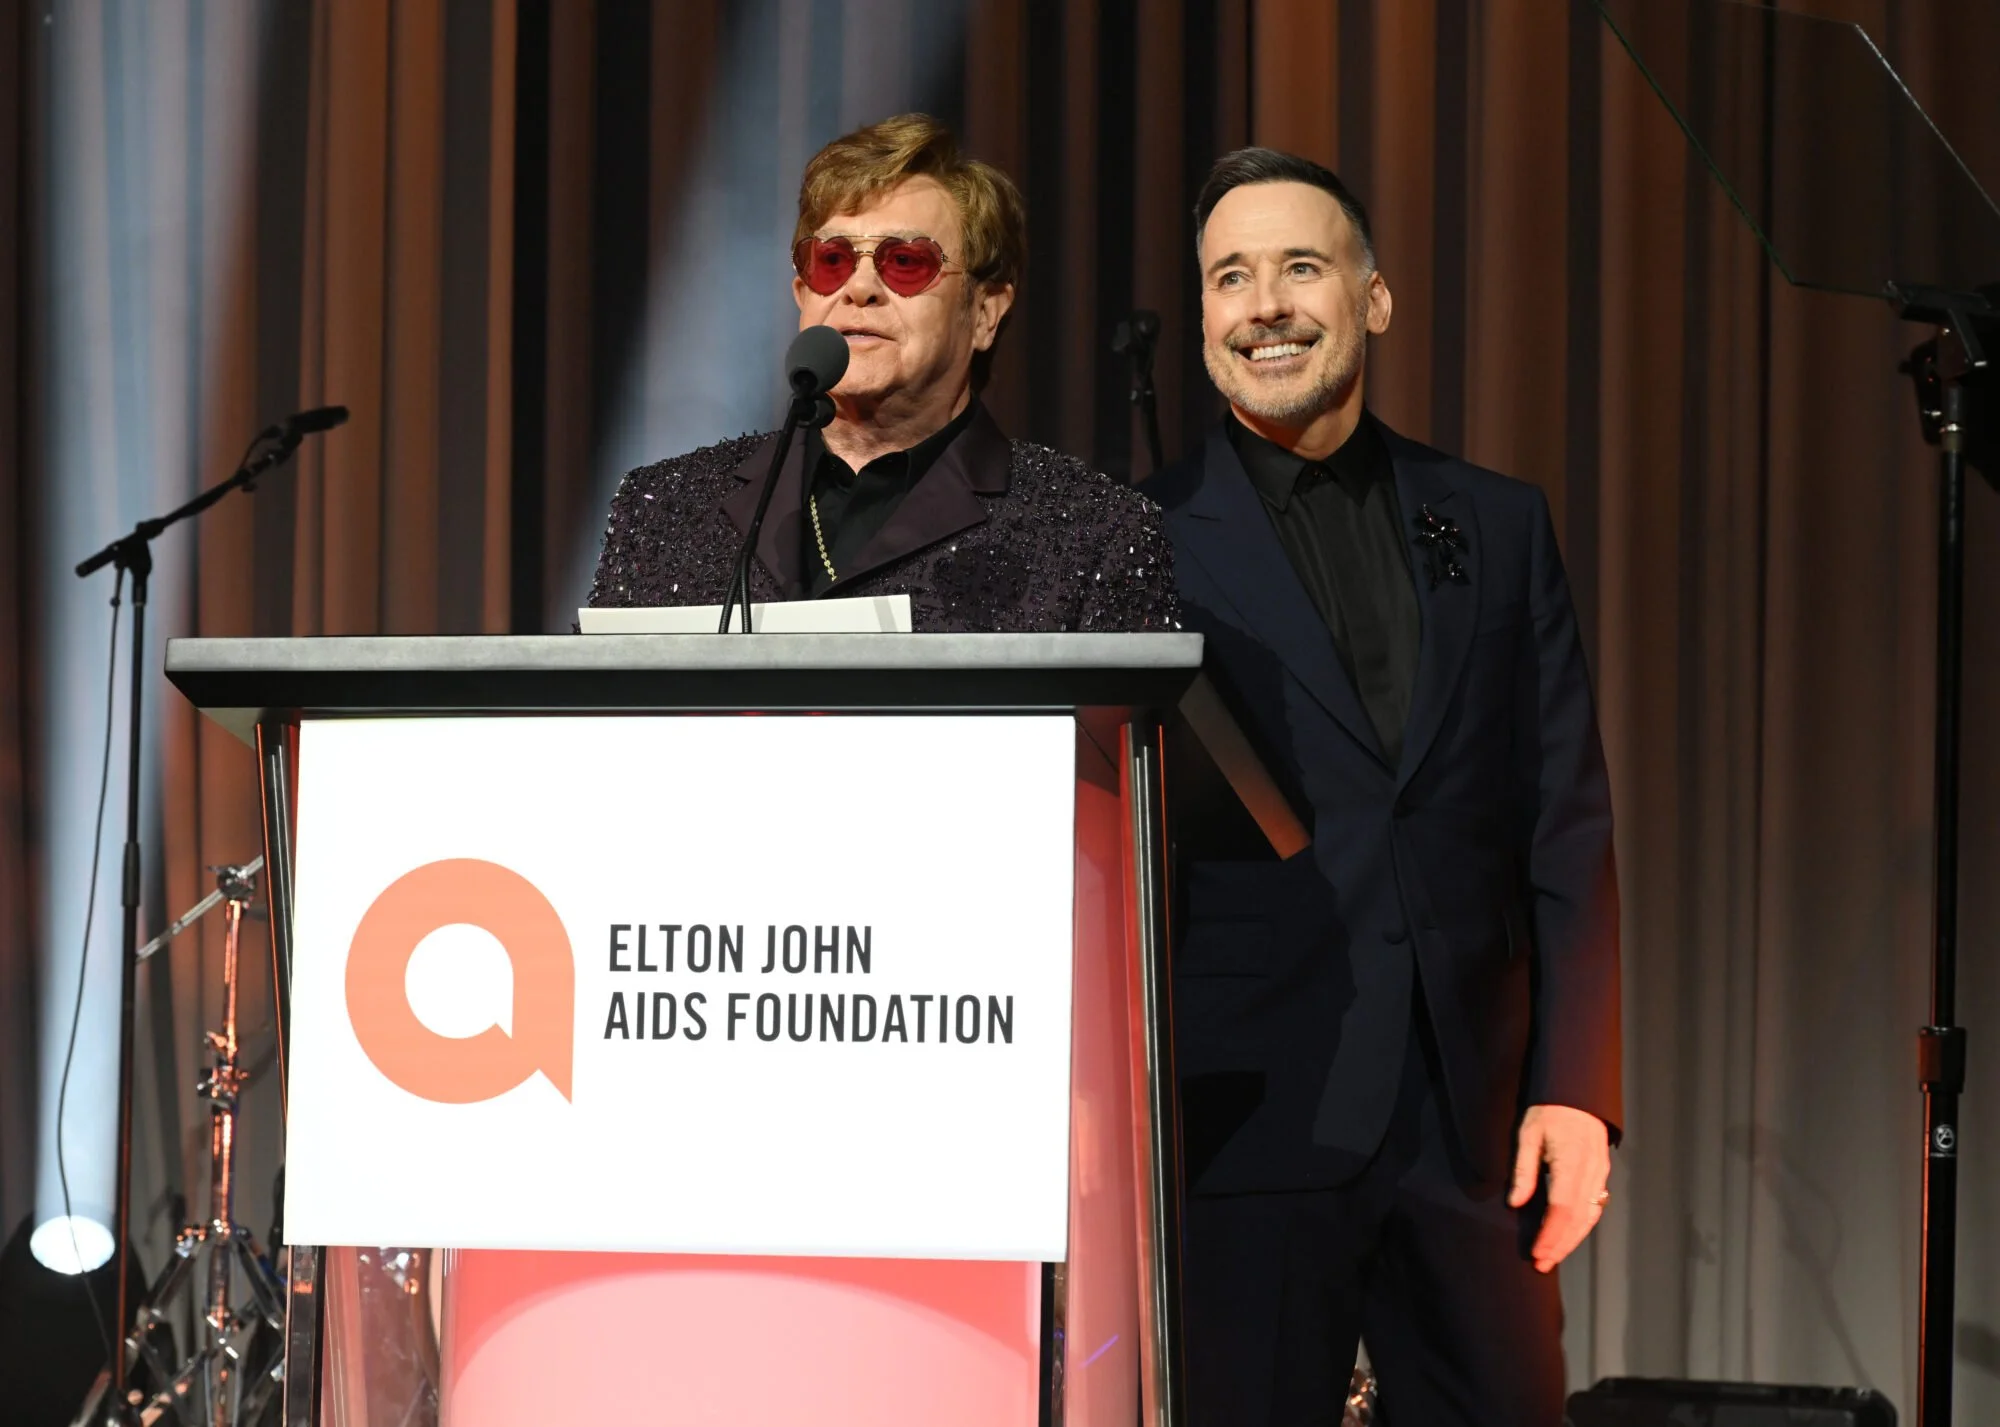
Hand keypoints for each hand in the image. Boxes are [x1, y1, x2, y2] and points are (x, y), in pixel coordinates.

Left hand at [1508, 1104, 1610, 1273]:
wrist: (1578, 1092)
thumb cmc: (1548, 1110)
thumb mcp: (1527, 1135)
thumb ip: (1523, 1171)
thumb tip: (1514, 1204)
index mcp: (1570, 1162)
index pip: (1561, 1209)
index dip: (1550, 1234)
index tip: (1536, 1252)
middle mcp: (1590, 1172)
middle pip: (1578, 1219)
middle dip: (1560, 1245)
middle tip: (1541, 1265)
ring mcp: (1600, 1174)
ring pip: (1590, 1216)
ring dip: (1572, 1240)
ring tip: (1553, 1256)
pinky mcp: (1602, 1173)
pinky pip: (1595, 1206)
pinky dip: (1582, 1226)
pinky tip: (1569, 1236)